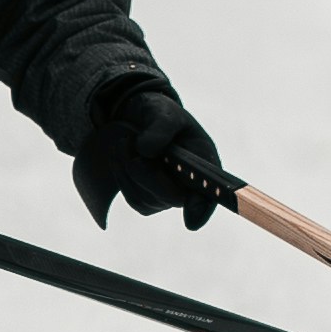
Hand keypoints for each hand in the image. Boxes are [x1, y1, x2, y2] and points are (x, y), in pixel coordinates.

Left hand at [74, 75, 228, 232]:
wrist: (137, 120)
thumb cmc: (159, 114)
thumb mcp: (163, 111)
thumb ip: (160, 126)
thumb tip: (146, 150)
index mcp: (204, 162)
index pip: (209, 192)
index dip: (202, 207)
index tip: (191, 220)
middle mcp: (189, 185)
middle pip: (171, 198)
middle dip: (149, 175)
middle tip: (133, 147)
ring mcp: (167, 196)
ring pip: (146, 197)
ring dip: (129, 169)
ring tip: (126, 141)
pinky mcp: (146, 200)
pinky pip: (132, 196)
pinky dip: (121, 175)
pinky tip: (121, 155)